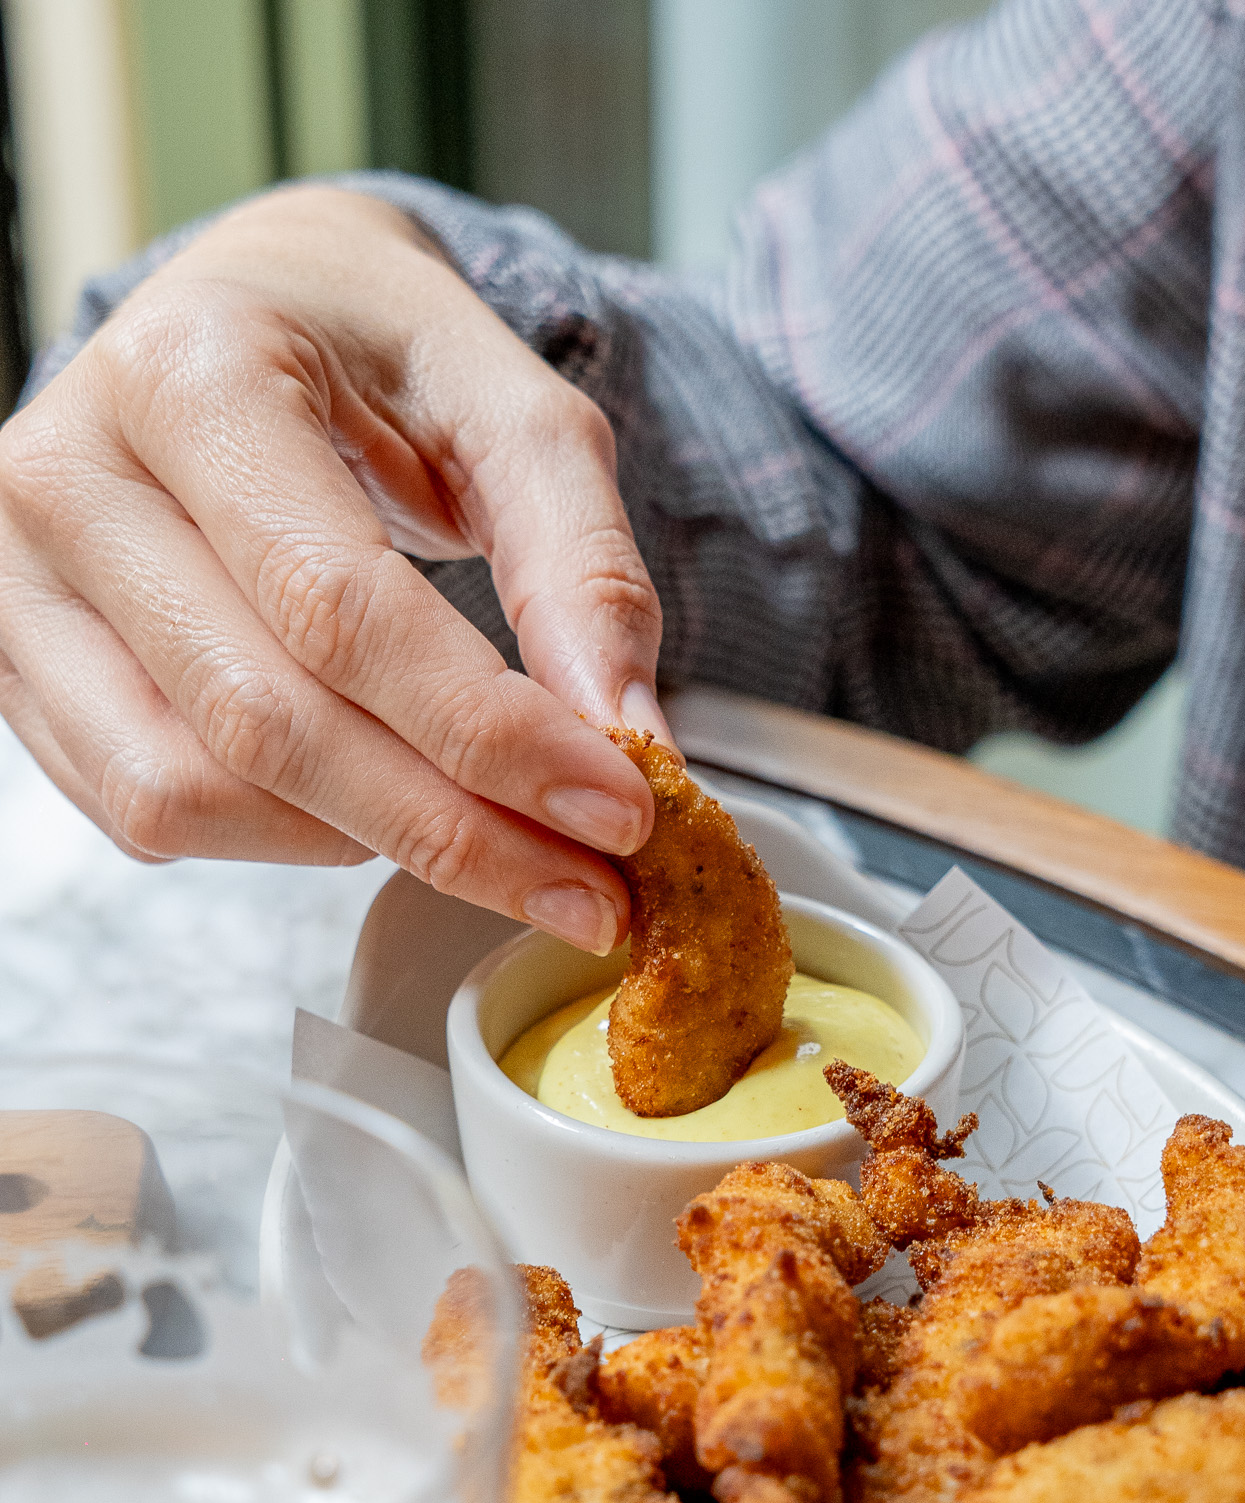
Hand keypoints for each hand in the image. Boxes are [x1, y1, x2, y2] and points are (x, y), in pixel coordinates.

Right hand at [0, 185, 674, 952]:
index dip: (490, 734)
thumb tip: (624, 735)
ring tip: (482, 820)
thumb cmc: (369, 353)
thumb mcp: (506, 404)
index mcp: (189, 376)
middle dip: (454, 830)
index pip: (341, 610)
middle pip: (267, 722)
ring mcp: (19, 579)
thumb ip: (580, 561)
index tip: (619, 811)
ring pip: (192, 790)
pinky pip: (145, 809)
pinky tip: (370, 798)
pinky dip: (281, 837)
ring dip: (366, 842)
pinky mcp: (17, 660)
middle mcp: (69, 475)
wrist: (240, 313)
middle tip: (591, 888)